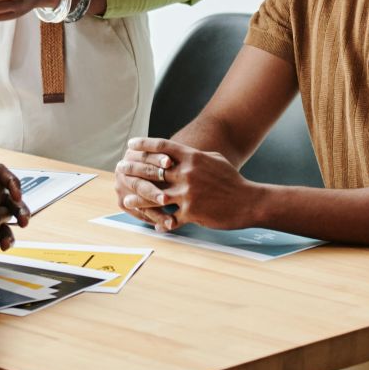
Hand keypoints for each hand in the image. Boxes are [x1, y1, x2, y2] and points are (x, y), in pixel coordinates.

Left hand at [116, 137, 254, 230]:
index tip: (130, 145)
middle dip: (133, 170)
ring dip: (138, 199)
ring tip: (126, 200)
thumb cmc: (232, 180)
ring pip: (155, 197)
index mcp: (193, 157)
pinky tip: (152, 224)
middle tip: (120, 170)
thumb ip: (195, 155)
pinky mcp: (192, 212)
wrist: (248, 201)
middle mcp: (188, 173)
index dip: (144, 144)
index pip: (162, 147)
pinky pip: (170, 218)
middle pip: (152, 171)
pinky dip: (161, 222)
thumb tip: (180, 151)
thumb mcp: (215, 160)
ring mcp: (188, 193)